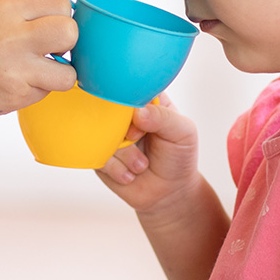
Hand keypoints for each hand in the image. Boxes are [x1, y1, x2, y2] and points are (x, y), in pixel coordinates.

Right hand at [0, 0, 76, 117]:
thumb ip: (26, 15)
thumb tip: (65, 20)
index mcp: (6, 10)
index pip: (60, 4)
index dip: (62, 17)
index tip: (51, 27)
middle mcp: (12, 36)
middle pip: (69, 33)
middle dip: (68, 43)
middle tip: (52, 50)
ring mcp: (14, 68)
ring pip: (67, 73)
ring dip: (58, 75)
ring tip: (37, 72)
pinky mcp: (14, 96)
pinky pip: (46, 93)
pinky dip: (36, 90)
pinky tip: (15, 84)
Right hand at [96, 97, 203, 216]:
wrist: (169, 193)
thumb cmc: (178, 157)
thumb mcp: (182, 133)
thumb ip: (163, 117)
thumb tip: (138, 111)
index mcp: (145, 100)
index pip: (130, 86)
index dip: (130, 101)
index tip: (139, 118)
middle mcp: (124, 114)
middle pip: (109, 106)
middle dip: (123, 128)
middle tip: (136, 139)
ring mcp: (109, 133)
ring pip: (101, 133)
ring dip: (124, 154)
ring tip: (141, 166)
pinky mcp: (100, 153)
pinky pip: (97, 155)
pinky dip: (115, 168)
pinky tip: (129, 175)